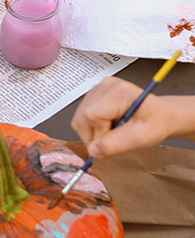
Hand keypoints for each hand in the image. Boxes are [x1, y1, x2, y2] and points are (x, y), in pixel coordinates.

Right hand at [72, 78, 194, 158]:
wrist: (158, 116)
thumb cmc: (154, 123)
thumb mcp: (141, 138)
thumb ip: (116, 145)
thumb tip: (92, 151)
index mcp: (120, 91)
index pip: (92, 115)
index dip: (99, 134)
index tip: (113, 141)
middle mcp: (105, 86)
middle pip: (82, 117)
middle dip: (94, 135)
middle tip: (114, 139)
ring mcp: (97, 89)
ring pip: (80, 119)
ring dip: (93, 132)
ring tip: (113, 132)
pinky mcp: (93, 95)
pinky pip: (82, 117)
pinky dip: (92, 128)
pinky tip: (108, 126)